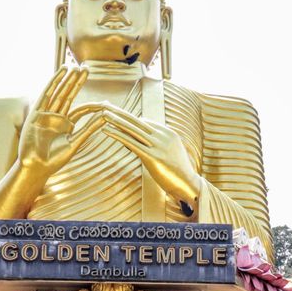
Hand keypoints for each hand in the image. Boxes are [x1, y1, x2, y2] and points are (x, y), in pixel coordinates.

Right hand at [16, 66, 105, 181]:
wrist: (36, 166)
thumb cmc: (54, 160)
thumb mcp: (75, 143)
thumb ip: (88, 129)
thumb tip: (104, 118)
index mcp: (66, 126)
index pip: (81, 110)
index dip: (91, 104)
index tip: (104, 101)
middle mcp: (57, 118)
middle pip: (69, 95)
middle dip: (77, 82)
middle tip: (86, 68)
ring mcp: (47, 114)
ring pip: (59, 92)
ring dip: (67, 79)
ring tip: (75, 67)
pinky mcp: (37, 112)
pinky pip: (47, 93)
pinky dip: (54, 82)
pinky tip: (62, 72)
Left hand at [72, 103, 202, 211]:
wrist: (188, 185)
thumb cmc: (177, 173)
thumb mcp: (168, 154)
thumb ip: (155, 145)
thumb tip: (135, 141)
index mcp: (168, 133)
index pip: (145, 123)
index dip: (129, 120)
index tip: (115, 114)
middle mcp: (163, 136)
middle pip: (137, 121)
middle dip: (120, 112)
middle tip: (106, 104)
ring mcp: (158, 146)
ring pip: (133, 129)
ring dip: (116, 121)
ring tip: (103, 114)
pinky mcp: (152, 157)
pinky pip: (131, 143)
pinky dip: (118, 135)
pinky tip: (106, 130)